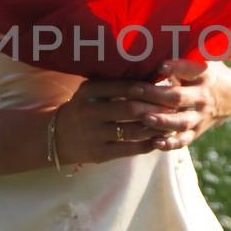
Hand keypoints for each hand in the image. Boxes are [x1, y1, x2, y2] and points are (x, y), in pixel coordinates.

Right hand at [48, 74, 179, 167]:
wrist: (57, 136)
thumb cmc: (83, 108)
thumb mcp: (91, 92)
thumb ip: (114, 84)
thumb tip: (150, 76)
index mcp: (88, 92)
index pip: (122, 86)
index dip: (145, 87)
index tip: (164, 87)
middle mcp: (89, 112)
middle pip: (130, 108)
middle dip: (155, 107)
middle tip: (173, 106)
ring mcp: (94, 135)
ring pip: (132, 130)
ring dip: (155, 127)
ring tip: (170, 123)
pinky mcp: (99, 154)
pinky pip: (129, 149)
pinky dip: (146, 144)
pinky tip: (159, 140)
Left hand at [119, 56, 230, 151]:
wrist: (229, 97)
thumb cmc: (203, 71)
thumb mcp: (201, 57)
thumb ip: (184, 49)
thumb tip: (161, 29)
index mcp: (203, 74)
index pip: (191, 69)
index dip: (177, 66)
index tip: (161, 63)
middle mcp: (202, 96)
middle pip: (179, 97)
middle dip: (156, 95)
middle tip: (135, 90)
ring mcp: (200, 116)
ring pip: (181, 121)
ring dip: (163, 121)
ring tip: (144, 118)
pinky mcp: (196, 131)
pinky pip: (184, 140)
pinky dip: (171, 143)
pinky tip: (155, 143)